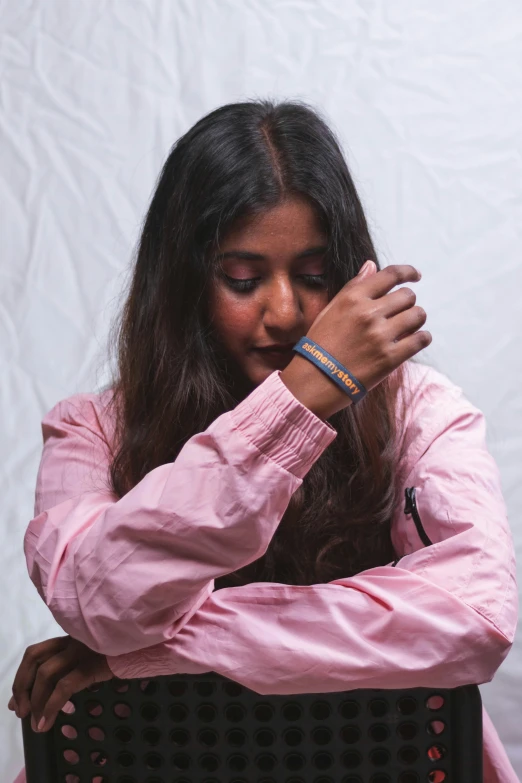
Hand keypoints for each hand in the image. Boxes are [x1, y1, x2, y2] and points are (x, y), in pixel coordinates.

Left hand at [7, 635, 112, 732]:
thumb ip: (73, 668)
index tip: (17, 701)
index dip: (21, 677)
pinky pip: (64, 687)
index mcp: (71, 638)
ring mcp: (82, 650)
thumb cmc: (122, 655)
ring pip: (46, 674)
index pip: (36, 653)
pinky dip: (51, 707)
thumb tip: (49, 695)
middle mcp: (73, 640)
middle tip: (21, 711)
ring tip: (37, 723)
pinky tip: (48, 722)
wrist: (148, 649)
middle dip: (22, 687)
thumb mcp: (93, 658)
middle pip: (35, 658)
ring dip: (36, 701)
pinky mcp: (92, 664)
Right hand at [281, 261, 430, 418]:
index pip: (391, 275)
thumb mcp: (331, 310)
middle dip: (407, 303)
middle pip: (408, 296)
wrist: (314, 381)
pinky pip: (421, 339)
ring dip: (416, 320)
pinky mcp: (390, 358)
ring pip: (418, 315)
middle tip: (401, 314)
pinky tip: (413, 341)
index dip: (408, 272)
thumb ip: (353, 286)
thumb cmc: (320, 345)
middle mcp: (368, 313)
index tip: (415, 276)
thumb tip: (371, 265)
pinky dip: (421, 338)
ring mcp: (380, 336)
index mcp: (353, 298)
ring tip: (406, 328)